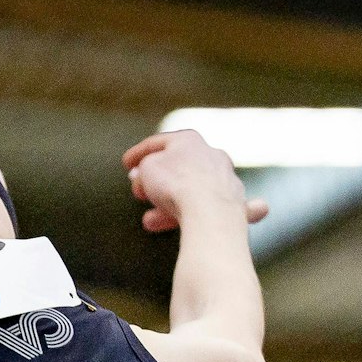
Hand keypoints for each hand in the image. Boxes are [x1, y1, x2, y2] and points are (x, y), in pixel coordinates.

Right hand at [123, 130, 269, 233]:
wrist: (209, 214)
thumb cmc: (176, 186)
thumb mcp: (146, 170)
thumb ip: (143, 168)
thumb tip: (143, 175)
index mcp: (190, 140)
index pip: (159, 142)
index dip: (138, 153)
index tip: (126, 164)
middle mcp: (213, 155)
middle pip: (178, 169)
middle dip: (156, 183)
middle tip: (141, 194)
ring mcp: (227, 179)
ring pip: (193, 191)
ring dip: (170, 205)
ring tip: (152, 221)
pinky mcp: (236, 204)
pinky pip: (217, 208)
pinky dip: (206, 213)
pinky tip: (213, 218)